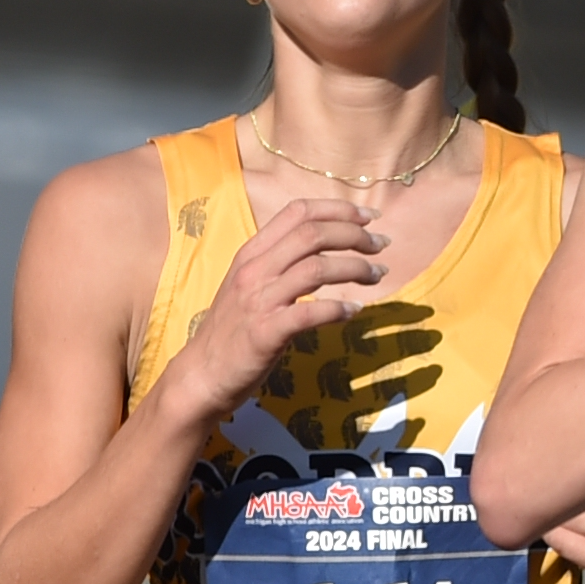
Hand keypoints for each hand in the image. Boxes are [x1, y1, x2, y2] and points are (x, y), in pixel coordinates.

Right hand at [165, 197, 386, 421]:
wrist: (202, 373)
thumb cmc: (234, 329)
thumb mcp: (252, 285)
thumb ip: (282, 262)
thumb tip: (328, 245)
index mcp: (251, 253)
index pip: (297, 213)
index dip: (338, 209)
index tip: (370, 217)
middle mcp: (254, 270)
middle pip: (312, 235)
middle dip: (355, 235)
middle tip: (382, 246)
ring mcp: (259, 300)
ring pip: (316, 268)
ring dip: (356, 269)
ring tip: (378, 275)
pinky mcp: (266, 332)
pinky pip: (311, 312)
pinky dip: (339, 308)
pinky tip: (355, 311)